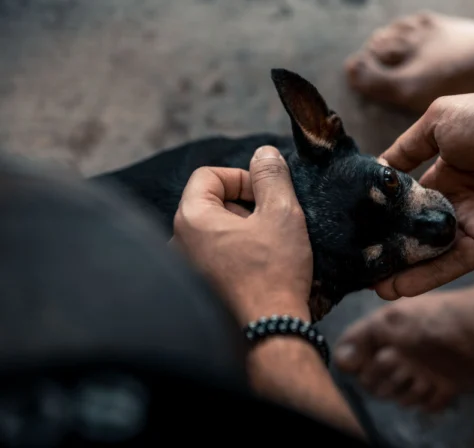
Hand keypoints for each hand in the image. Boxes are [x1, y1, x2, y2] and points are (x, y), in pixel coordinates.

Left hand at [172, 146, 312, 322]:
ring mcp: (183, 270)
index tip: (268, 194)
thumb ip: (271, 176)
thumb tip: (264, 153)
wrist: (269, 335)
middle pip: (210, 204)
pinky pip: (213, 259)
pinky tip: (260, 270)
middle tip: (274, 222)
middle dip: (245, 206)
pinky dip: (236, 255)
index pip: (208, 175)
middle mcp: (177, 243)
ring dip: (243, 232)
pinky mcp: (196, 292)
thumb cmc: (274, 272)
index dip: (242, 177)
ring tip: (270, 248)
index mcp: (191, 218)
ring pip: (214, 233)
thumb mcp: (282, 214)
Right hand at [376, 73, 473, 298]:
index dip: (383, 212)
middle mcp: (458, 196)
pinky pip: (456, 262)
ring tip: (372, 285)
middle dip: (389, 245)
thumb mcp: (441, 119)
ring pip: (432, 250)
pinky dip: (429, 276)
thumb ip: (408, 147)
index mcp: (446, 166)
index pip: (407, 196)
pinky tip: (399, 288)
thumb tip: (379, 169)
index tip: (354, 227)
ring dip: (403, 268)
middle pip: (417, 227)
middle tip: (358, 264)